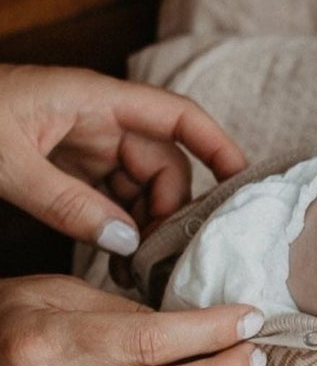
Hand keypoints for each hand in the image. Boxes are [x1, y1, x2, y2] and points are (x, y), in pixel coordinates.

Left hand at [0, 64, 245, 255]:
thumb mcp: (8, 163)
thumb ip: (69, 204)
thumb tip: (126, 241)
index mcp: (92, 99)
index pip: (177, 116)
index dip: (218, 146)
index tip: (244, 185)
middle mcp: (94, 118)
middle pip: (162, 161)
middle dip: (173, 207)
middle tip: (169, 257)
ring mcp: (78, 142)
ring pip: (137, 184)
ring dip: (145, 221)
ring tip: (142, 265)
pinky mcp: (60, 164)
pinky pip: (107, 195)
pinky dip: (117, 223)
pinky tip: (116, 254)